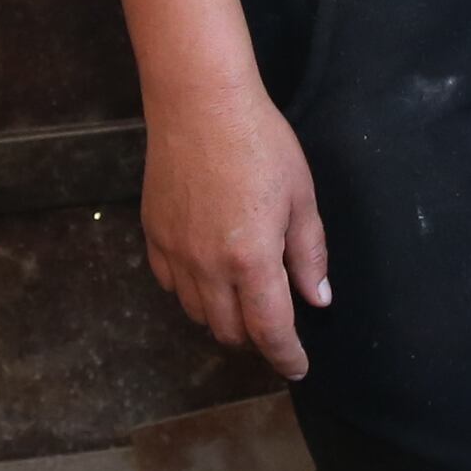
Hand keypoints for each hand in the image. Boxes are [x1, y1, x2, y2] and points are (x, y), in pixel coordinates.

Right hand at [139, 82, 330, 379]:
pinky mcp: (154, 236)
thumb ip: (309, 254)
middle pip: (230, 332)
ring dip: (224, 318)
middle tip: (276, 327)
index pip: (271, 331)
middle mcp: (208, 267)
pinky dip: (193, 293)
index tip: (298, 367)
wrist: (200, 103)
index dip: (287, 357)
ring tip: (244, 300)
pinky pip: (171, 284)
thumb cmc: (260, 143)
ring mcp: (176, 253)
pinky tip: (209, 275)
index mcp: (252, 261)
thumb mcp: (300, 197)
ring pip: (198, 313)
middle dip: (257, 340)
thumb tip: (317, 300)